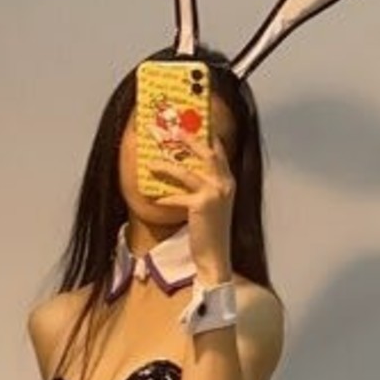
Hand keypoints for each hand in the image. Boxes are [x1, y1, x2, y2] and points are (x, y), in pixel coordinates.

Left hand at [151, 134, 234, 280]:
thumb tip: (180, 169)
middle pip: (206, 153)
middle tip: (171, 131)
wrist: (215, 255)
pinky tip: (154, 198)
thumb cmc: (210, 230)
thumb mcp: (212, 204)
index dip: (206, 135)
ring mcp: (215, 194)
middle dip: (188, 139)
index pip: (219, 151)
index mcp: (228, 181)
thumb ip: (203, 185)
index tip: (191, 124)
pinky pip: (177, 196)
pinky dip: (164, 197)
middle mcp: (225, 184)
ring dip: (166, 166)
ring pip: (186, 172)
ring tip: (151, 163)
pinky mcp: (202, 205)